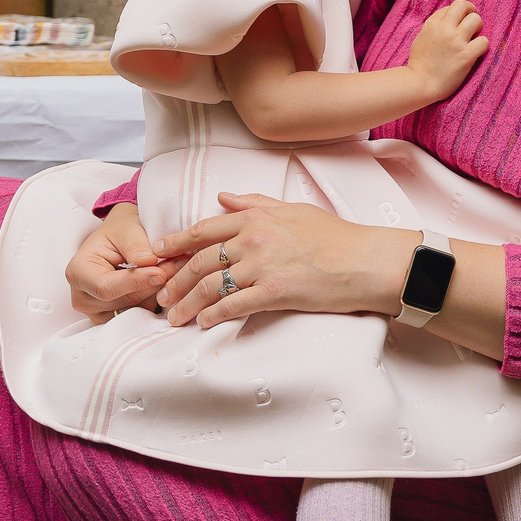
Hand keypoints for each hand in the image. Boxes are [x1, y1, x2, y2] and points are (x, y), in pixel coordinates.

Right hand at [67, 203, 170, 322]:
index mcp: (78, 272)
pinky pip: (139, 316)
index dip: (136, 282)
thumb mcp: (128, 230)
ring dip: (156, 292)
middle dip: (152, 285)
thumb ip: (137, 246)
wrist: (120, 239)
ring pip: (135, 311)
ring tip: (169, 270)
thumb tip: (150, 263)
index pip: (106, 287)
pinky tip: (159, 283)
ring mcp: (96, 312)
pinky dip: (153, 300)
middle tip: (177, 266)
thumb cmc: (120, 231)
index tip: (160, 273)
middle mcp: (82, 297)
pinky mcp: (113, 319)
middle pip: (124, 301)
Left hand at [150, 192, 413, 329]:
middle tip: (161, 296)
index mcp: (256, 217)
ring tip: (175, 317)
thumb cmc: (334, 235)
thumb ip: (254, 203)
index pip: (204, 230)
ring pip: (212, 285)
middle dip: (175, 281)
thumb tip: (222, 198)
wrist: (365, 260)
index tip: (156, 254)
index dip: (176, 243)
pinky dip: (214, 315)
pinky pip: (234, 305)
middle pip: (201, 261)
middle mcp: (254, 239)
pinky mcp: (275, 292)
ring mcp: (263, 265)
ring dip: (188, 303)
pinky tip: (203, 323)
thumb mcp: (292, 209)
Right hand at [405, 0, 488, 99]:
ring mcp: (455, 41)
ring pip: (476, 20)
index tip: (458, 25)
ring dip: (479, 29)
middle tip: (472, 25)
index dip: (458, 15)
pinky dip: (482, 47)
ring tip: (474, 39)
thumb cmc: (420, 64)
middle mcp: (444, 29)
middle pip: (464, 5)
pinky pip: (484, 42)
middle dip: (471, 12)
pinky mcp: (465, 55)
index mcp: (432, 23)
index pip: (452, 6)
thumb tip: (449, 20)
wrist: (419, 84)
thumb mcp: (422, 37)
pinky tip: (476, 53)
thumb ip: (435, 27)